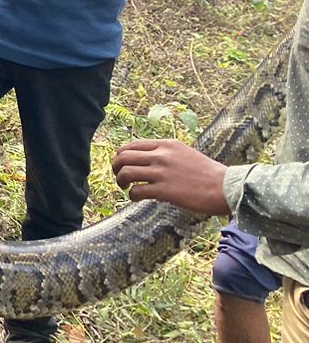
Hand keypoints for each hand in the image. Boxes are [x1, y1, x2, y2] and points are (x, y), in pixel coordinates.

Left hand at [111, 139, 228, 215]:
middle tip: (119, 177)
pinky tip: (136, 197)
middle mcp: (161, 155)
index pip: (132, 145)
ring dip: (120, 181)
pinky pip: (136, 191)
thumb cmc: (209, 174)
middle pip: (123, 157)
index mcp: (166, 145)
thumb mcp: (185, 154)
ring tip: (125, 187)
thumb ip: (166, 155)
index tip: (122, 164)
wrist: (227, 187)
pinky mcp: (164, 190)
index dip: (121, 155)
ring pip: (125, 172)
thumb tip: (148, 164)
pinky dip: (132, 195)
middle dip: (116, 167)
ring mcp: (162, 172)